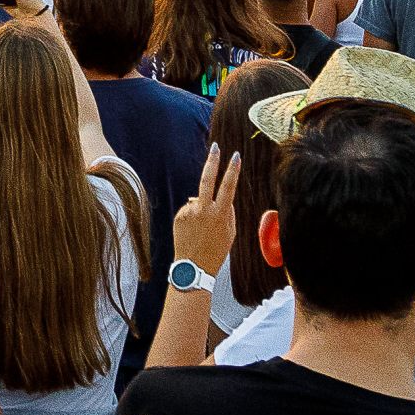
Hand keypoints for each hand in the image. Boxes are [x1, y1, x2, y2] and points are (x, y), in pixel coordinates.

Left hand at [170, 146, 241, 279]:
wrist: (193, 267)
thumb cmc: (216, 251)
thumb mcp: (230, 232)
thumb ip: (227, 211)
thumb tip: (220, 197)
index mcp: (220, 214)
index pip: (228, 186)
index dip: (233, 170)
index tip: (235, 155)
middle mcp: (203, 210)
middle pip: (207, 179)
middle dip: (212, 161)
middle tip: (215, 147)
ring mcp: (189, 212)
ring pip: (198, 200)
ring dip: (202, 209)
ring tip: (202, 231)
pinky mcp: (178, 216)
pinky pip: (189, 210)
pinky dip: (193, 217)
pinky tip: (194, 232)